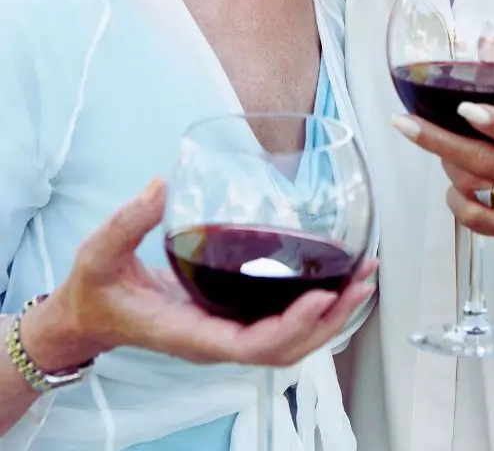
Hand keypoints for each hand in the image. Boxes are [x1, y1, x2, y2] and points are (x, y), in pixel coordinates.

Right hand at [27, 179, 375, 370]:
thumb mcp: (100, 252)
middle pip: (284, 350)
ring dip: (330, 317)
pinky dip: (313, 310)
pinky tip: (333, 282)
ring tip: (363, 279)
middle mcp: (213, 341)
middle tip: (362, 282)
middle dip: (328, 321)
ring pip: (288, 343)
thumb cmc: (96, 291)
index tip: (321, 298)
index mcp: (188, 333)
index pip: (250, 345)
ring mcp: (224, 334)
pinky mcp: (229, 320)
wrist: (88, 317)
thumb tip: (161, 185)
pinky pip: (278, 327)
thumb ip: (128, 221)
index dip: (290, 327)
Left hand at [392, 105, 493, 299]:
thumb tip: (490, 44)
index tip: (466, 109)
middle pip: (482, 158)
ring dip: (447, 163)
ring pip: (471, 184)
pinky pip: (471, 216)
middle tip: (406, 123)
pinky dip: (454, 199)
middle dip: (438, 139)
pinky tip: (454, 187)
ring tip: (439, 146)